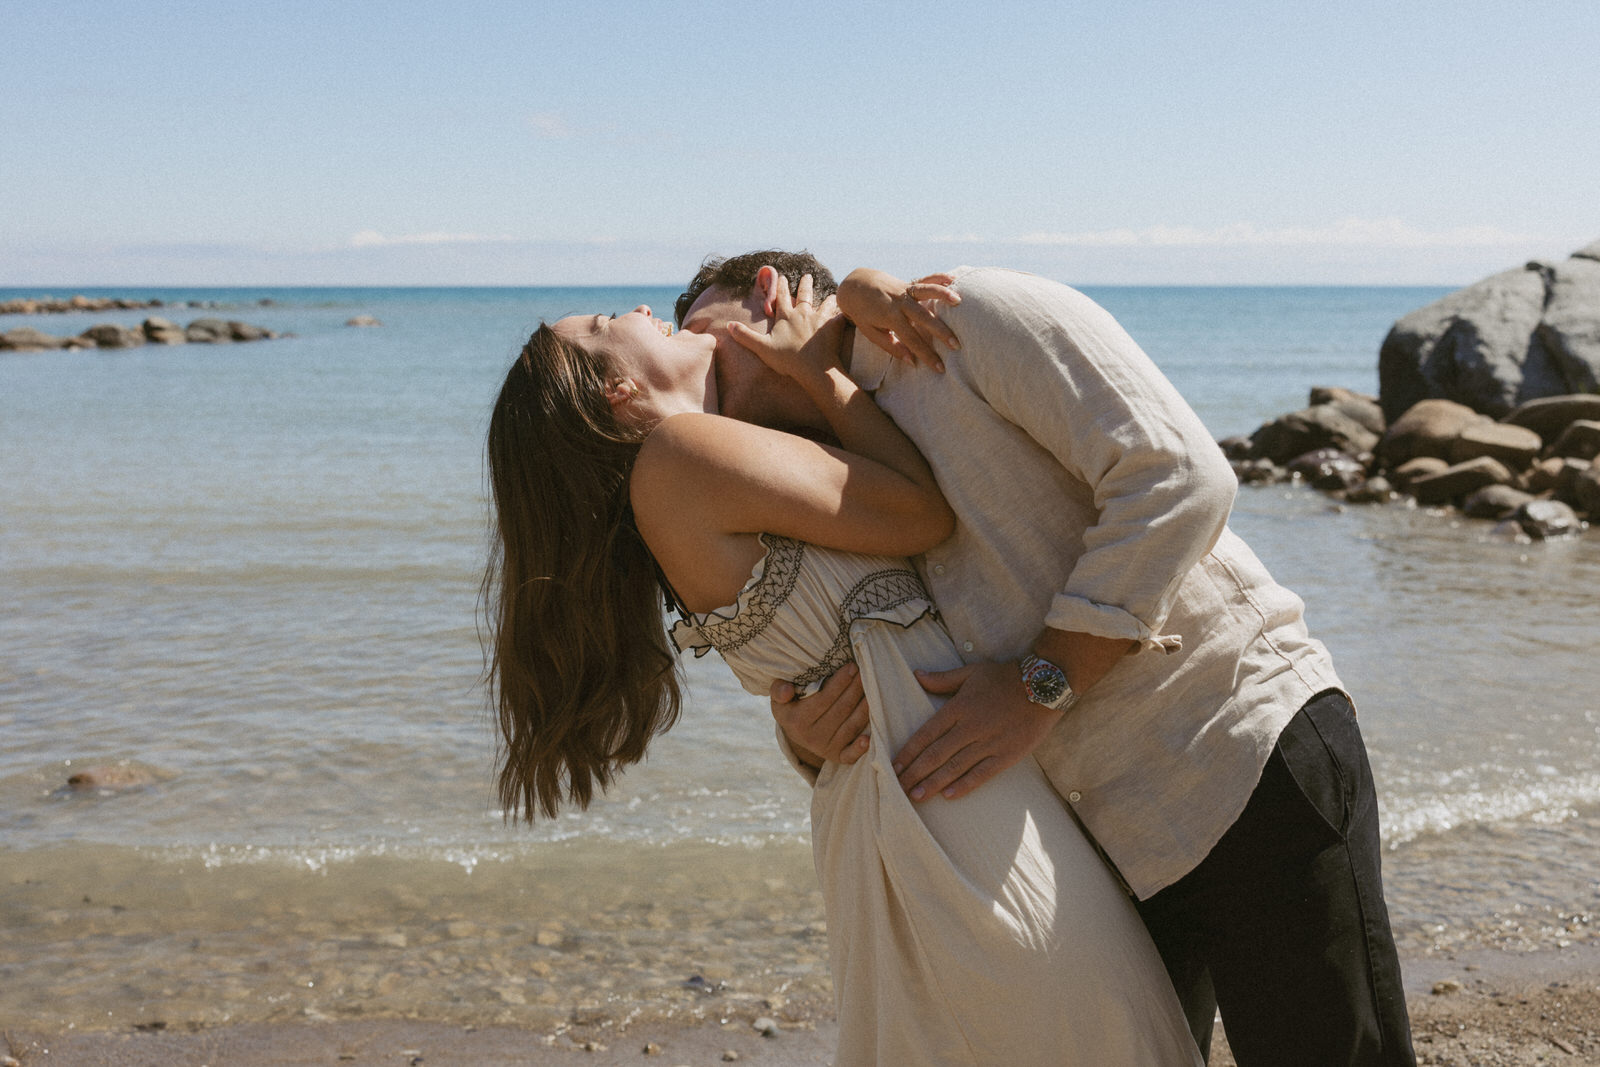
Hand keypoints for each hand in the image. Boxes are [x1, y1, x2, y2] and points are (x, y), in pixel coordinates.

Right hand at [726, 273, 840, 384]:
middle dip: (805, 284)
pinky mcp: (834, 328)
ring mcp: (820, 319)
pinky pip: (841, 318)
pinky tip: (849, 313)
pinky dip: (844, 315)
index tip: (782, 276)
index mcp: (786, 316)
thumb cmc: (788, 359)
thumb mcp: (762, 348)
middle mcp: (804, 313)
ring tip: (832, 294)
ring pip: (825, 304)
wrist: (814, 368)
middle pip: (805, 295)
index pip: (782, 297)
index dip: (781, 285)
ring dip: (828, 299)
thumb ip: (746, 336)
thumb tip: (728, 325)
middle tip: (808, 276)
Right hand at [770, 663, 870, 766]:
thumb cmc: (791, 706)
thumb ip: (778, 690)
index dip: (840, 682)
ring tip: (872, 688)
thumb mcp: (779, 698)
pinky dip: (860, 748)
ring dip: (864, 707)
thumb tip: (786, 691)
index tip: (852, 667)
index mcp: (796, 721)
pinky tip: (868, 738)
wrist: (797, 732)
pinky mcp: (837, 757)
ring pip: (850, 726)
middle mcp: (811, 737)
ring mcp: (825, 749)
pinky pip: (850, 755)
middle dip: (855, 689)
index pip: (823, 699)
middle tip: (865, 672)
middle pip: (841, 710)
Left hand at [837, 269, 960, 371]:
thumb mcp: (871, 333)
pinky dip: (939, 277)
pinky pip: (925, 279)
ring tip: (958, 301)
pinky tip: (953, 280)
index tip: (939, 367)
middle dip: (941, 331)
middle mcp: (899, 302)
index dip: (926, 355)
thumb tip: (911, 361)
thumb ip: (891, 346)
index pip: (911, 340)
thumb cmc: (862, 313)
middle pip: (923, 318)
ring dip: (942, 295)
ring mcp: (904, 290)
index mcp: (890, 318)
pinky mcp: (907, 282)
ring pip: (926, 291)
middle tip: (956, 345)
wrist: (854, 285)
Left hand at [892, 661, 1058, 800]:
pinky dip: (965, 785)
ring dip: (933, 784)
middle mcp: (970, 727)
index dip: (908, 752)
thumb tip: (916, 675)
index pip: (926, 734)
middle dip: (914, 773)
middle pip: (935, 754)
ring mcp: (989, 743)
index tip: (893, 766)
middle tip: (896, 788)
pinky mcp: (1006, 755)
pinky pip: (982, 774)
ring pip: (955, 767)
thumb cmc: (1005, 677)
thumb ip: (942, 679)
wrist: (1044, 686)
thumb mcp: (971, 672)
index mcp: (958, 708)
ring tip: (915, 797)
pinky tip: (949, 796)